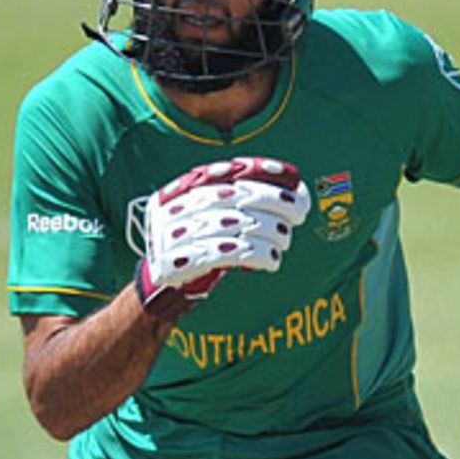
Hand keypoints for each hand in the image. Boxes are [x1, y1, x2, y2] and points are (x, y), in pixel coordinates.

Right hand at [136, 157, 309, 316]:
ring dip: (266, 231)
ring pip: (230, 225)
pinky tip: (271, 259)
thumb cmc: (198, 249)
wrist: (161, 288)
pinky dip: (254, 254)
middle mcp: (170, 209)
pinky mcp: (175, 265)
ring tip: (285, 238)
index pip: (221, 172)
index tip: (290, 174)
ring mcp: (170, 236)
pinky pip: (223, 254)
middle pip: (230, 196)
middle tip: (298, 211)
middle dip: (270, 200)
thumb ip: (240, 203)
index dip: (257, 169)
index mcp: (178, 191)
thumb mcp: (213, 220)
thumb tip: (296, 192)